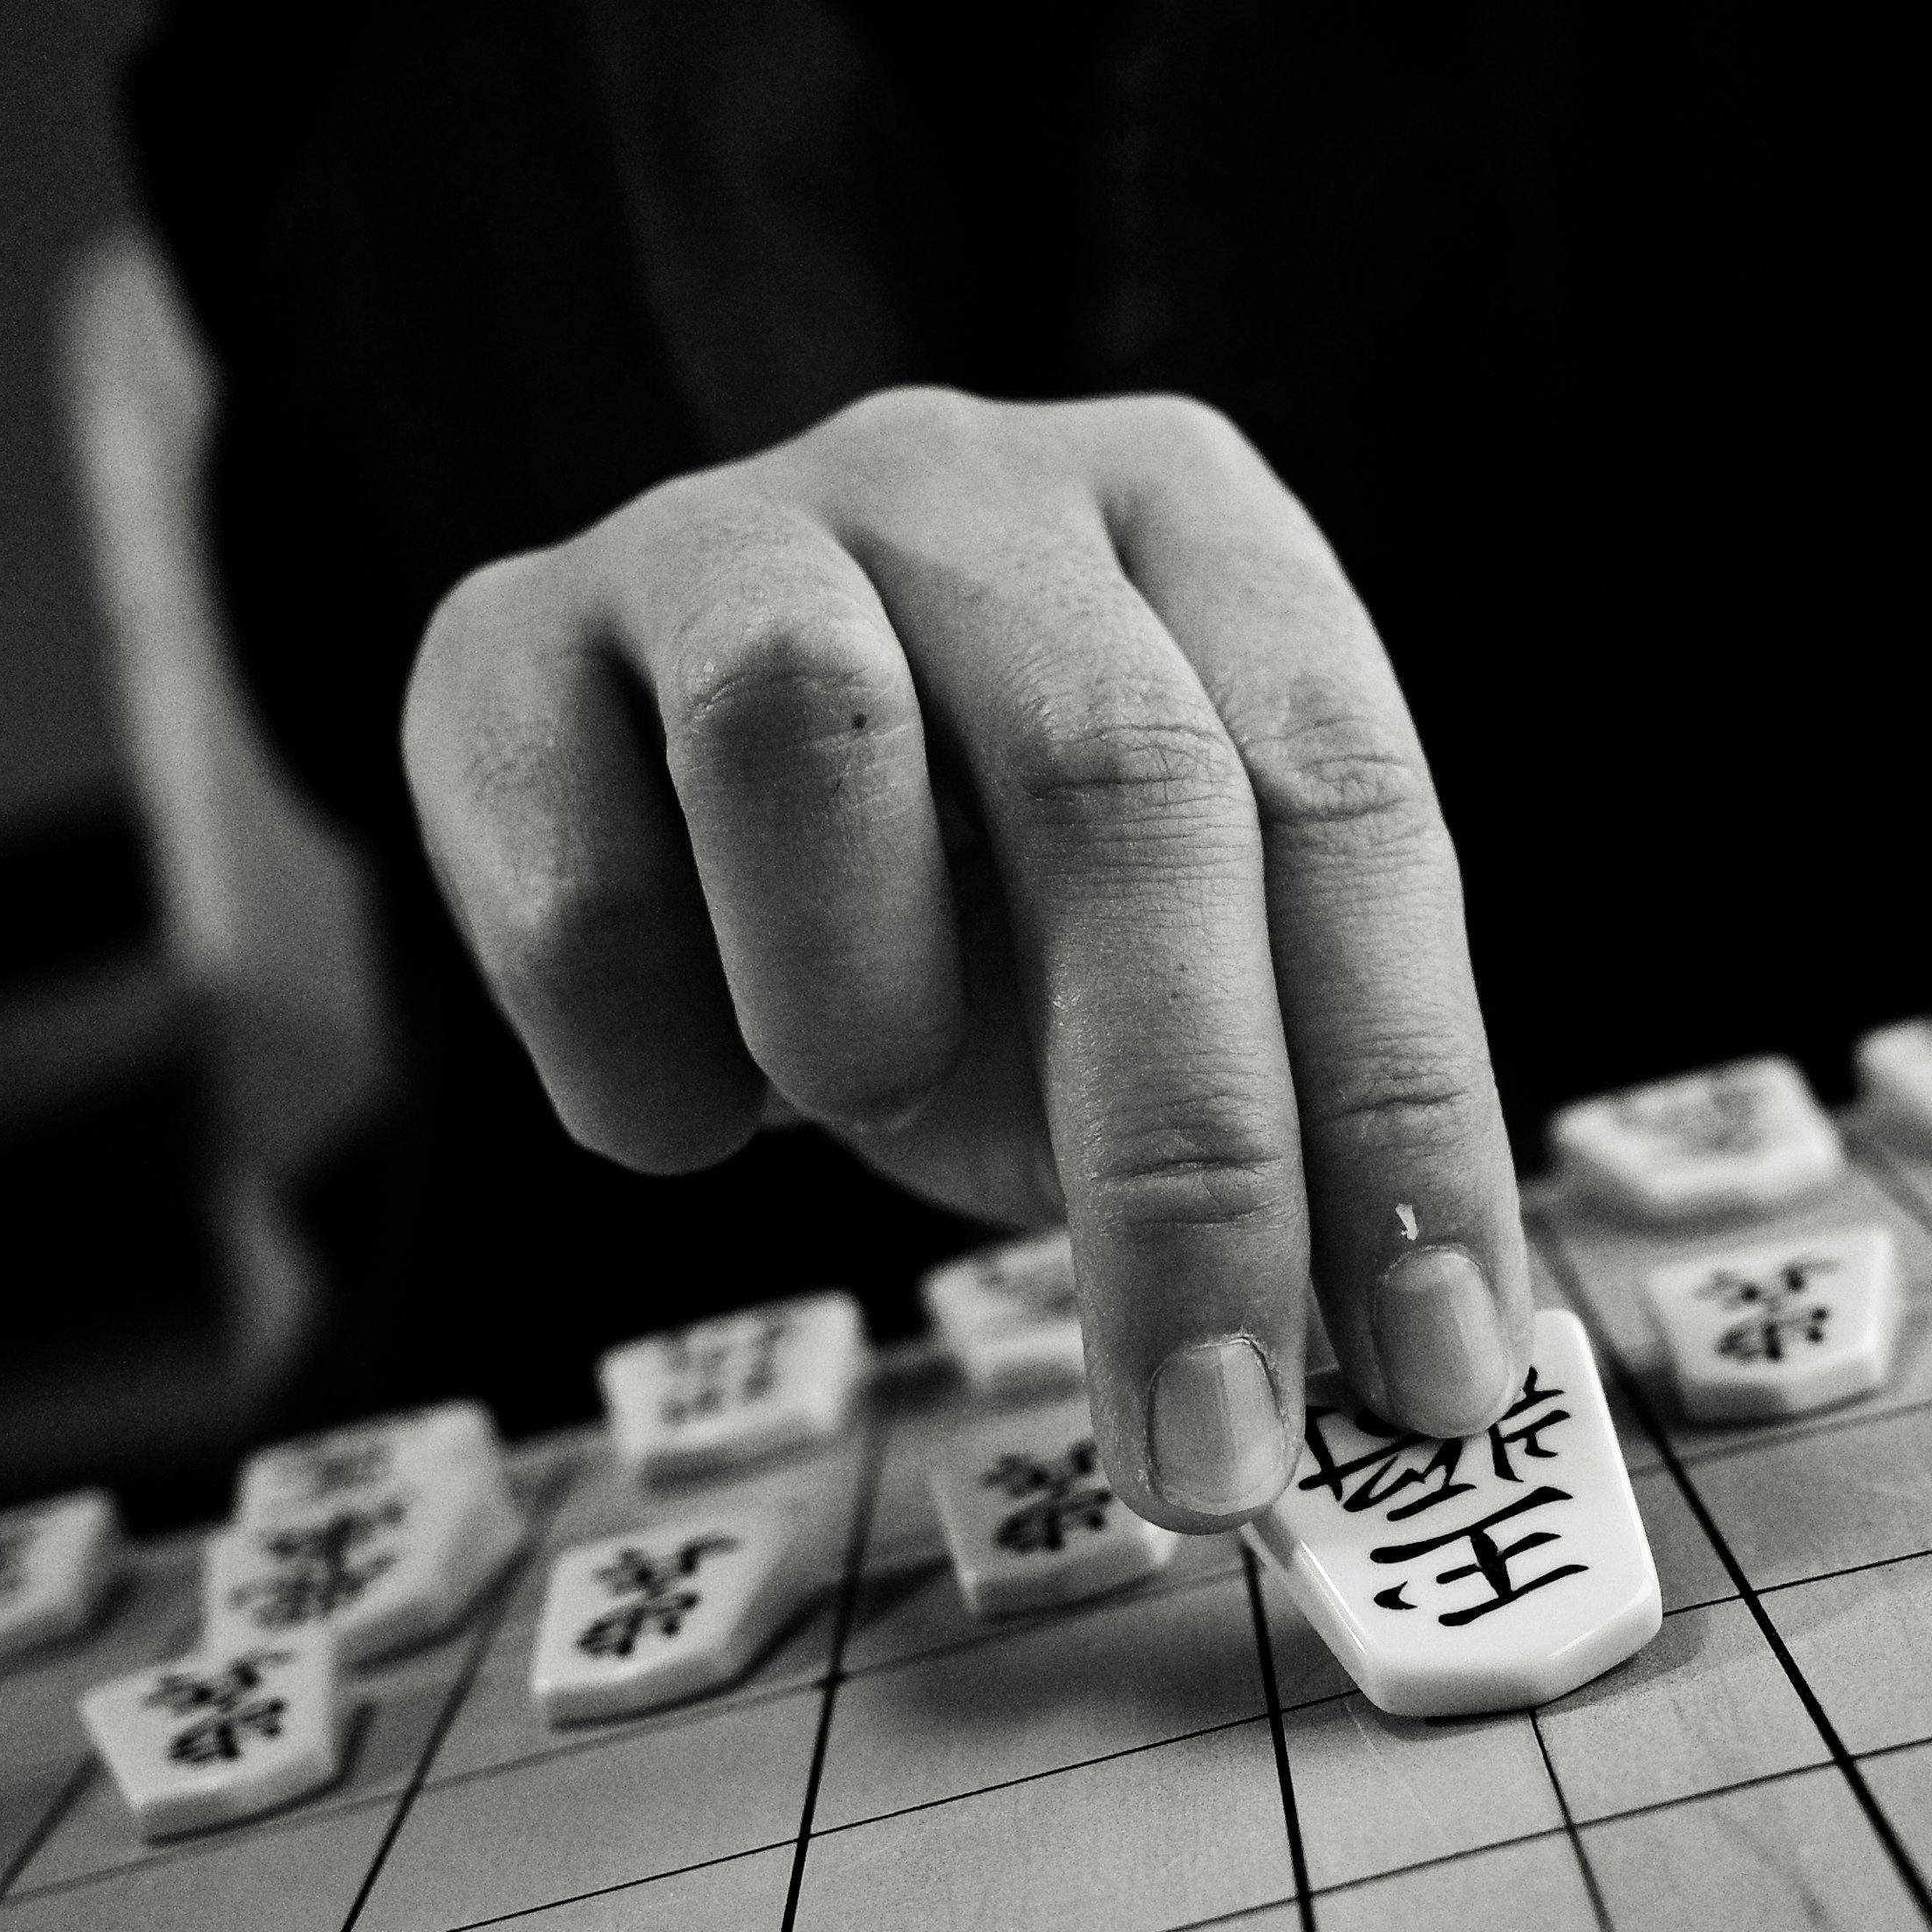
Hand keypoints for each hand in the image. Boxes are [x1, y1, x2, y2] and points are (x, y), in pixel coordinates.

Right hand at [399, 386, 1526, 1518]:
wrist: (667, 785)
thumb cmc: (971, 897)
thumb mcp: (1160, 979)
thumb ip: (1287, 1115)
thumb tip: (1422, 1380)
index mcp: (1198, 522)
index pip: (1345, 800)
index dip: (1401, 1099)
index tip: (1433, 1374)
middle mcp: (973, 482)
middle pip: (1116, 783)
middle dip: (1185, 1162)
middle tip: (1207, 1448)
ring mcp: (722, 531)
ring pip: (798, 730)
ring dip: (857, 1013)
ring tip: (867, 1092)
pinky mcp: (498, 639)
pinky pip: (583, 893)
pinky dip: (655, 1066)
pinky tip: (696, 1073)